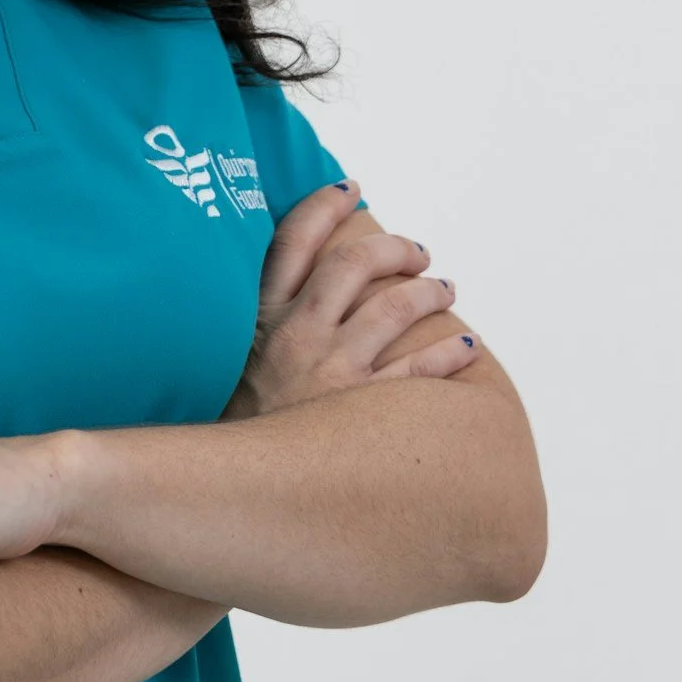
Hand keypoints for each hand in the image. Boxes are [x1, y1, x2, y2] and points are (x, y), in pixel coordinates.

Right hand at [223, 178, 477, 420]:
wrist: (224, 492)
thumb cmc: (228, 429)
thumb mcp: (215, 369)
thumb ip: (246, 333)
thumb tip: (271, 306)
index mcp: (257, 319)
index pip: (291, 241)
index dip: (323, 206)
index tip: (349, 189)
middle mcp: (295, 336)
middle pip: (355, 265)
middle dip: (392, 248)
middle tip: (417, 252)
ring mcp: (331, 372)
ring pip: (396, 308)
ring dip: (429, 292)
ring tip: (445, 289)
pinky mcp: (361, 412)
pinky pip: (420, 371)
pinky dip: (450, 354)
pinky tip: (466, 348)